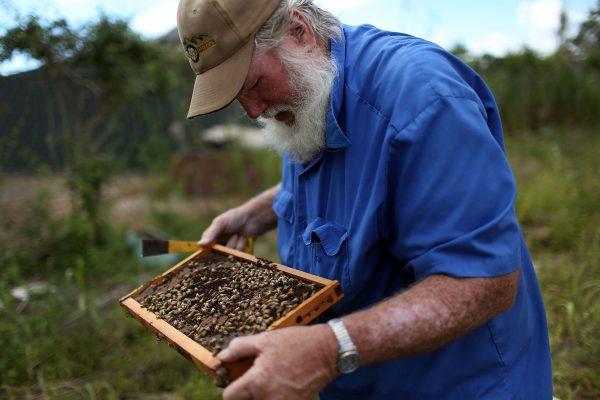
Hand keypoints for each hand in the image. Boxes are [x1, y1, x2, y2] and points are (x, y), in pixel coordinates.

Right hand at [199, 185, 279, 250]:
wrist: (253, 219)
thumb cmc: (234, 218)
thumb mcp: (220, 223)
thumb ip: (210, 234)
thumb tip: (200, 245)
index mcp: (210, 239)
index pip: (204, 251)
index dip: (207, 253)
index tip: (215, 249)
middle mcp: (217, 247)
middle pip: (217, 256)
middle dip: (227, 245)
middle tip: (234, 234)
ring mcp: (228, 252)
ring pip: (228, 256)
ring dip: (235, 243)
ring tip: (238, 235)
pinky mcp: (238, 255)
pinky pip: (238, 257)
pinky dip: (241, 246)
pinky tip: (243, 239)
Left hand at [218, 325, 339, 399]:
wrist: (327, 352)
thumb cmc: (296, 343)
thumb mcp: (265, 339)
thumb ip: (240, 347)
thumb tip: (222, 356)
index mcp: (257, 382)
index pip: (229, 397)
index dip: (229, 387)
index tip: (235, 380)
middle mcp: (268, 398)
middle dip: (246, 393)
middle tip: (254, 378)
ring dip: (261, 395)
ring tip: (270, 380)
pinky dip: (275, 397)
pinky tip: (282, 384)